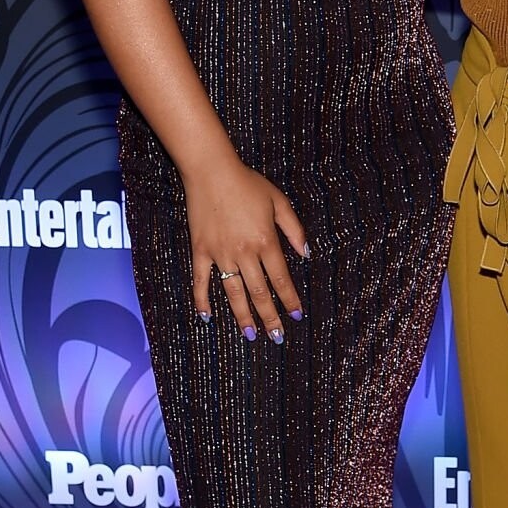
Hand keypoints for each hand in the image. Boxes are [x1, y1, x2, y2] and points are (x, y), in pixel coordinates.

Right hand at [184, 151, 308, 341]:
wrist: (211, 171)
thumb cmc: (248, 184)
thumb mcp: (279, 202)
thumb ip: (294, 230)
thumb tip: (306, 254)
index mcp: (266, 242)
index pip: (281, 279)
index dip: (290, 299)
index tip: (296, 316)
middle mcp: (244, 253)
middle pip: (260, 292)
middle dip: (270, 317)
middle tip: (276, 336)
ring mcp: (220, 254)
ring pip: (234, 293)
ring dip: (243, 316)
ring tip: (250, 335)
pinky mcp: (200, 251)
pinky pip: (201, 281)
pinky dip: (203, 300)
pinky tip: (207, 317)